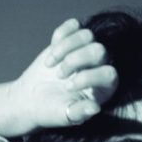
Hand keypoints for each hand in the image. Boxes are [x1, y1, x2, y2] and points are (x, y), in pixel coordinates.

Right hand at [0, 18, 117, 136]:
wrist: (32, 99)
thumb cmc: (51, 110)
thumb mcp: (64, 116)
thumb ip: (80, 113)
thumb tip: (95, 108)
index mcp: (104, 87)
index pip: (109, 73)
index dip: (89, 77)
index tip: (67, 87)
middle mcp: (99, 67)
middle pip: (99, 50)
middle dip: (75, 60)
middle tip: (59, 75)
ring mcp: (86, 52)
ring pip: (87, 35)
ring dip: (65, 47)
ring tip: (50, 63)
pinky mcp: (71, 41)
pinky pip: (73, 25)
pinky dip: (61, 33)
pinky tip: (51, 47)